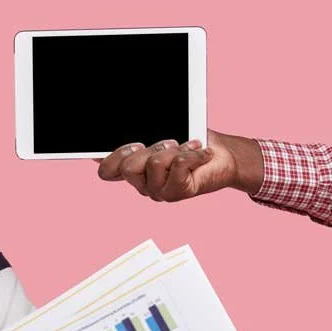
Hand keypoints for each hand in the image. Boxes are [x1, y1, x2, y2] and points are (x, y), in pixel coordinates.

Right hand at [95, 130, 264, 200]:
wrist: (225, 156)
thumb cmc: (193, 144)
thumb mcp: (163, 136)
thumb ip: (139, 137)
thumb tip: (107, 141)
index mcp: (134, 171)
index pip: (107, 171)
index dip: (112, 157)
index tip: (135, 144)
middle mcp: (142, 184)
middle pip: (127, 167)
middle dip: (149, 148)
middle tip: (168, 143)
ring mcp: (158, 191)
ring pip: (153, 164)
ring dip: (174, 149)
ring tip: (187, 148)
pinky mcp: (177, 193)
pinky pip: (177, 166)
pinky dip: (191, 153)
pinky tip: (200, 153)